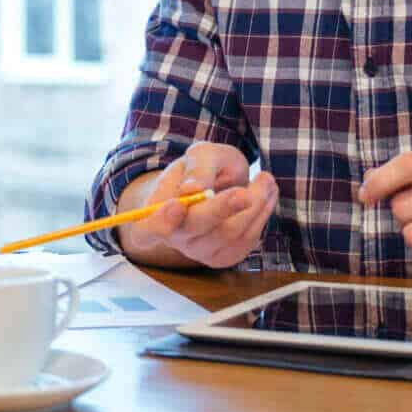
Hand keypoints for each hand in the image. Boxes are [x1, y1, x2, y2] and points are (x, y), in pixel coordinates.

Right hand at [118, 142, 277, 268]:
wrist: (220, 184)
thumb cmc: (203, 168)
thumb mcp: (201, 154)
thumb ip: (198, 167)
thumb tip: (192, 190)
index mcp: (156, 210)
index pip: (146, 229)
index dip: (158, 223)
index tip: (176, 205)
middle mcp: (175, 237)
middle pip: (197, 227)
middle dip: (223, 208)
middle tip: (245, 192)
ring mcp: (200, 251)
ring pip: (230, 232)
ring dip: (255, 203)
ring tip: (265, 178)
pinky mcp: (224, 257)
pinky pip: (248, 240)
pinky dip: (262, 213)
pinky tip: (265, 195)